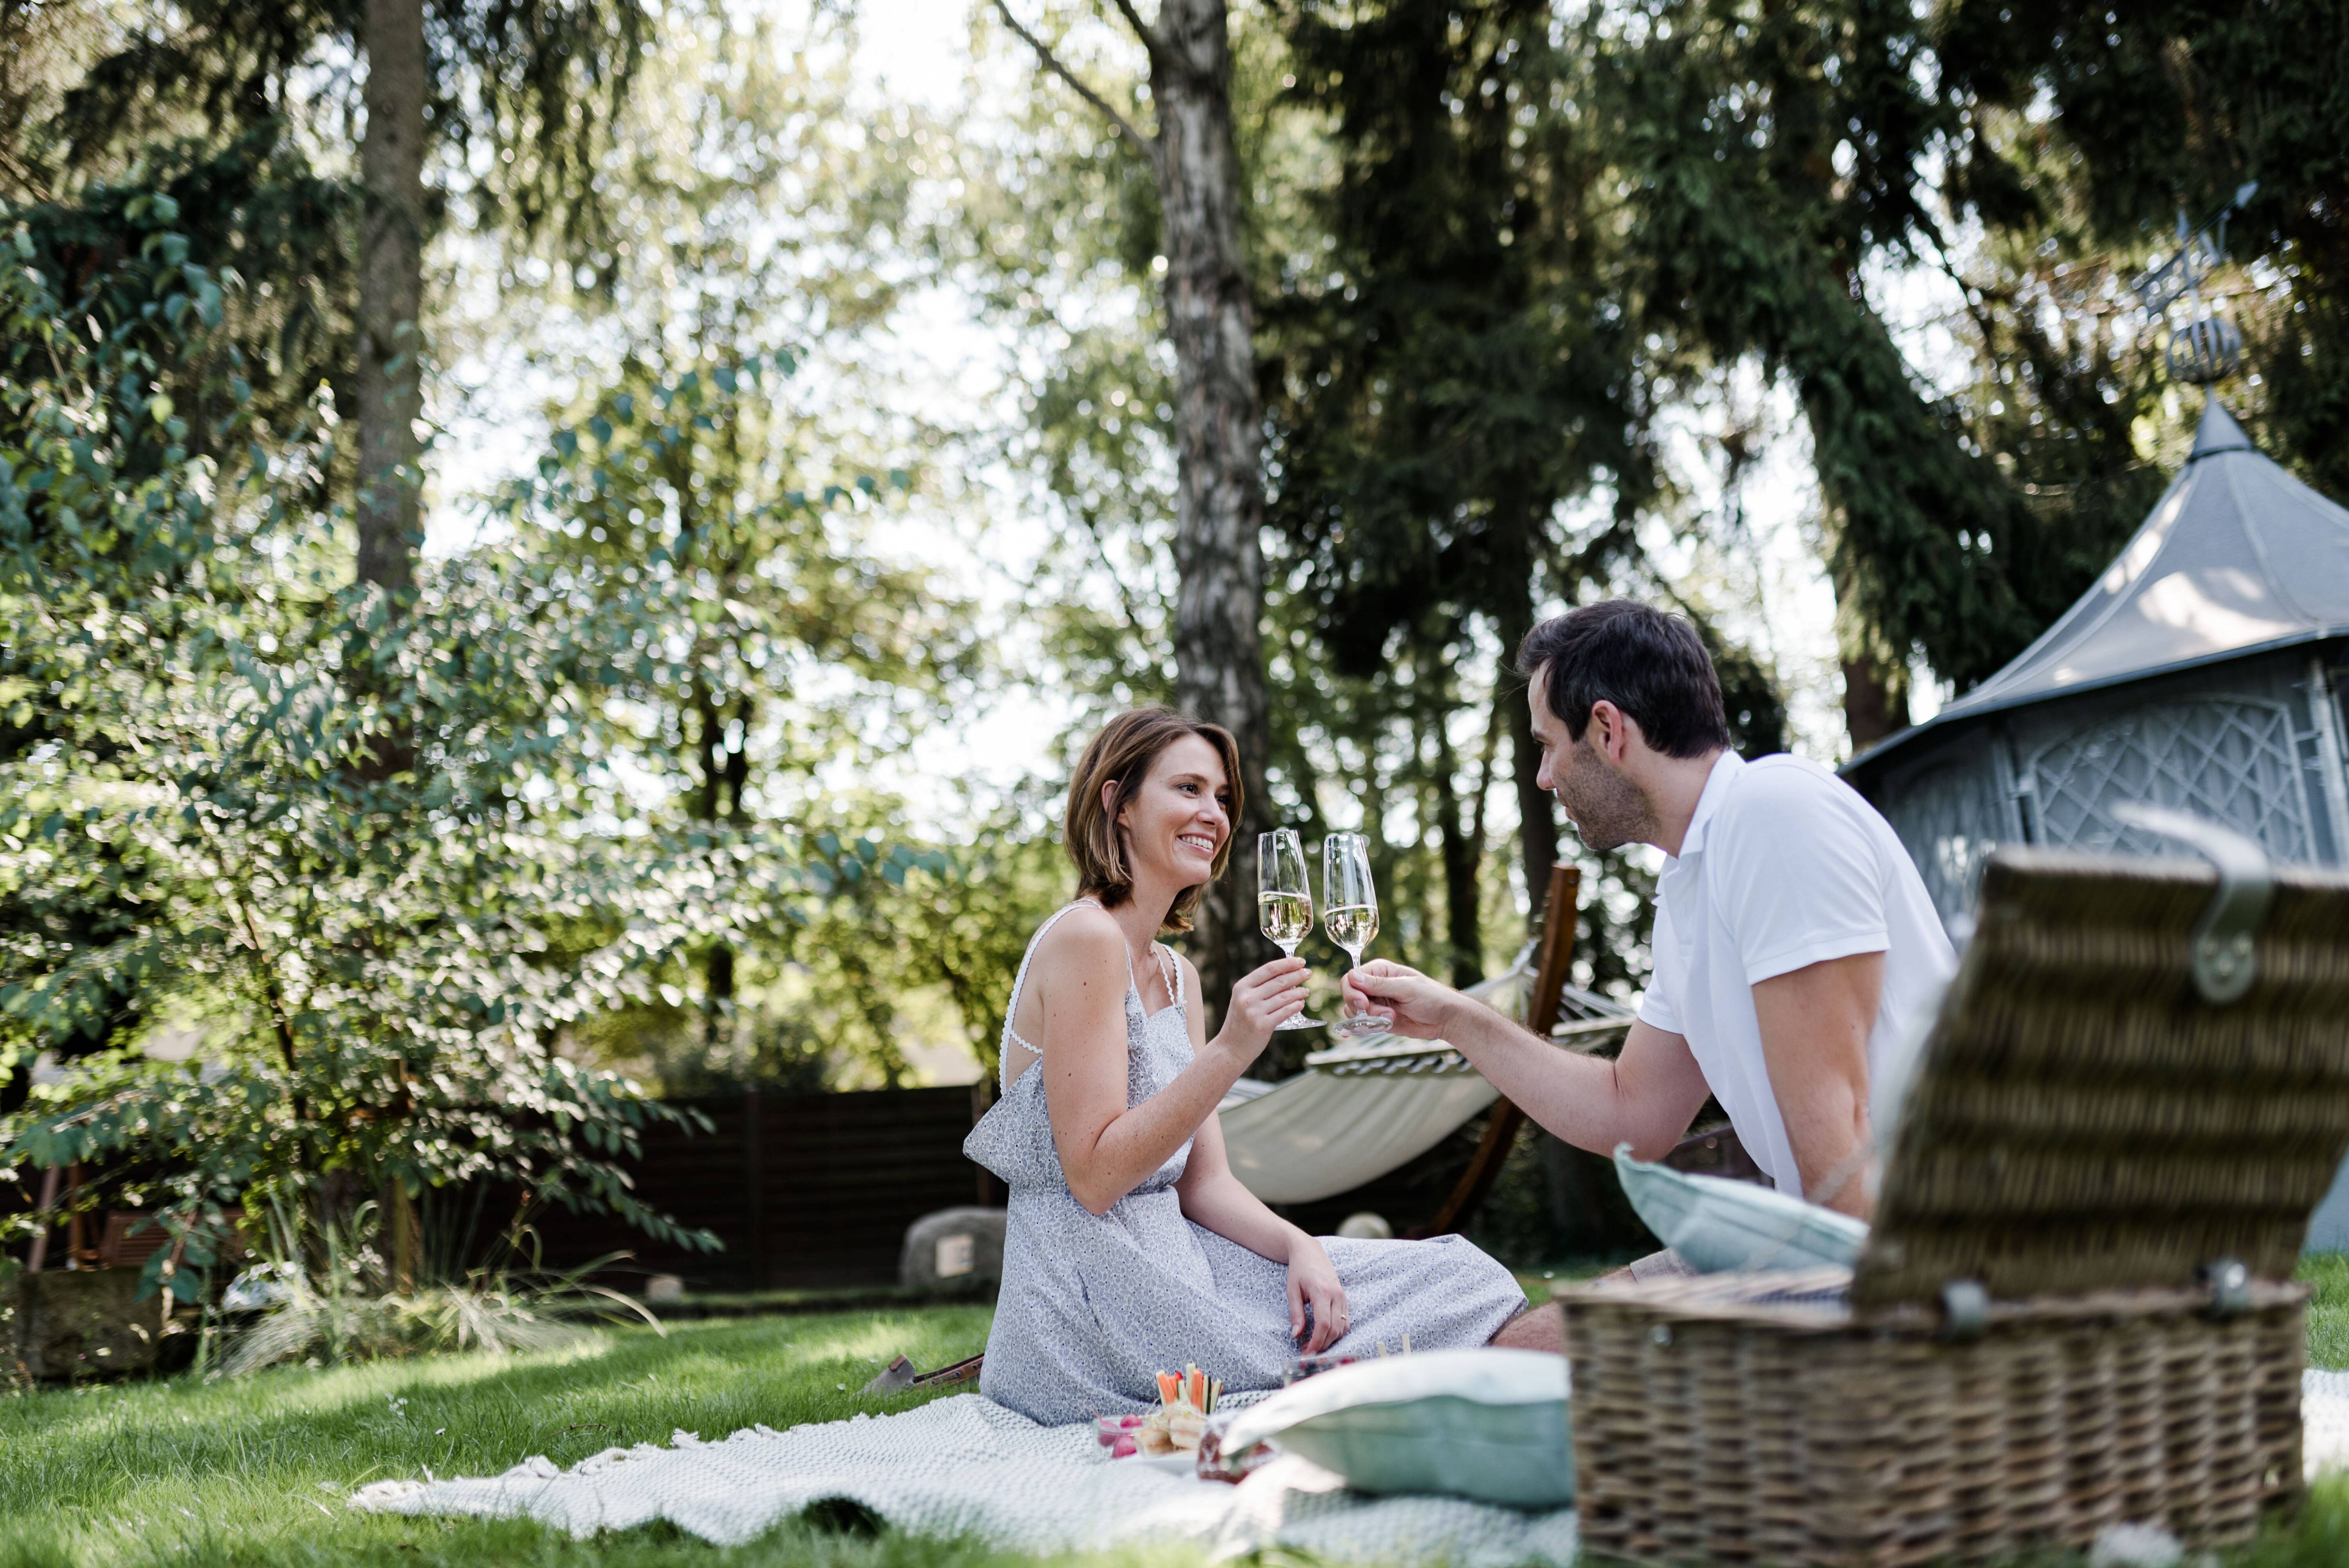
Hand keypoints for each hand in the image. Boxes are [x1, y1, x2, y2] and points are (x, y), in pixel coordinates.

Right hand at [1215, 956, 1308, 1052]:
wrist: (1231, 1047)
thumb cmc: (1241, 1022)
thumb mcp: (1243, 999)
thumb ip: (1260, 988)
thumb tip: (1287, 975)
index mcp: (1242, 987)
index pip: (1269, 969)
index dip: (1287, 963)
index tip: (1300, 961)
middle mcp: (1247, 997)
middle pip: (1279, 981)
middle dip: (1297, 975)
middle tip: (1308, 973)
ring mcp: (1254, 1011)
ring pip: (1284, 997)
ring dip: (1299, 992)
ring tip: (1306, 991)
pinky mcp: (1263, 1025)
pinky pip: (1285, 1012)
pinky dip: (1295, 1006)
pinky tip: (1301, 1003)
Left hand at [1286, 1236, 1348, 1352]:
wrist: (1310, 1252)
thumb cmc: (1299, 1270)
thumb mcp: (1292, 1291)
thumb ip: (1296, 1314)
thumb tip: (1296, 1335)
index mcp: (1322, 1292)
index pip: (1323, 1324)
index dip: (1316, 1342)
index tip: (1306, 1352)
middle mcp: (1337, 1295)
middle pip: (1334, 1329)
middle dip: (1321, 1345)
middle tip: (1307, 1352)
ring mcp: (1343, 1297)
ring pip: (1342, 1328)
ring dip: (1329, 1340)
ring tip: (1313, 1345)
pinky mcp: (1345, 1299)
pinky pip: (1345, 1321)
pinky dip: (1337, 1332)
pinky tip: (1324, 1335)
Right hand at [1340, 960, 1457, 1040]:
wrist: (1446, 1019)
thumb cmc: (1432, 997)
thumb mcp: (1406, 989)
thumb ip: (1379, 985)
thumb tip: (1353, 977)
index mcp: (1380, 971)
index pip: (1351, 978)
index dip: (1352, 991)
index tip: (1363, 1004)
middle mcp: (1374, 985)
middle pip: (1350, 995)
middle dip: (1362, 1008)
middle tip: (1382, 1014)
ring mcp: (1376, 1003)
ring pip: (1354, 1012)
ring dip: (1369, 1019)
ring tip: (1391, 1018)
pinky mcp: (1379, 1019)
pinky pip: (1363, 1024)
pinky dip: (1365, 1028)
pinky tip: (1370, 1029)